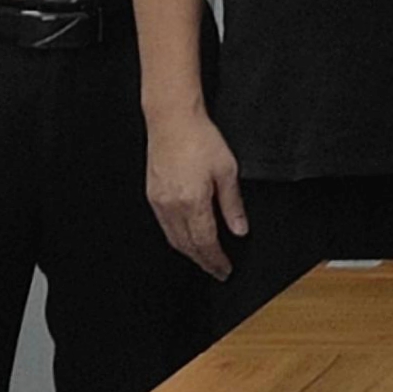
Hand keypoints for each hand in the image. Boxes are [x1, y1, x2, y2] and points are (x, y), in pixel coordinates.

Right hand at [144, 106, 249, 279]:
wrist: (172, 120)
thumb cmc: (200, 139)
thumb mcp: (227, 170)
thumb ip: (233, 204)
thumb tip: (240, 229)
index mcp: (193, 202)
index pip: (206, 242)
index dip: (216, 260)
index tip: (225, 270)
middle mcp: (172, 206)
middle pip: (187, 246)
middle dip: (203, 261)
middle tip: (216, 271)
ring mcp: (159, 202)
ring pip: (174, 239)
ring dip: (189, 252)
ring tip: (204, 259)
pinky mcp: (153, 195)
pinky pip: (165, 226)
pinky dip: (177, 238)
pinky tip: (186, 237)